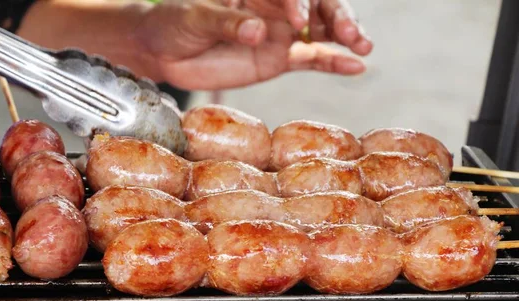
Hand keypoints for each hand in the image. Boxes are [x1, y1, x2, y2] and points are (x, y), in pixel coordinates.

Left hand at [134, 0, 367, 89]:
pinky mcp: (279, 59)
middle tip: (351, 34)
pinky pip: (312, 59)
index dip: (300, 2)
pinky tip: (354, 66)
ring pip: (321, 30)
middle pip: (317, 5)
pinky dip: (333, 63)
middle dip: (337, 16)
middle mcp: (275, 7)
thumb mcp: (196, 17)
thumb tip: (258, 31)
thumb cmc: (176, 22)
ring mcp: (280, 32)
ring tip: (363, 47)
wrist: (165, 52)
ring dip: (344, 37)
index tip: (297, 23)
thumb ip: (227, 22)